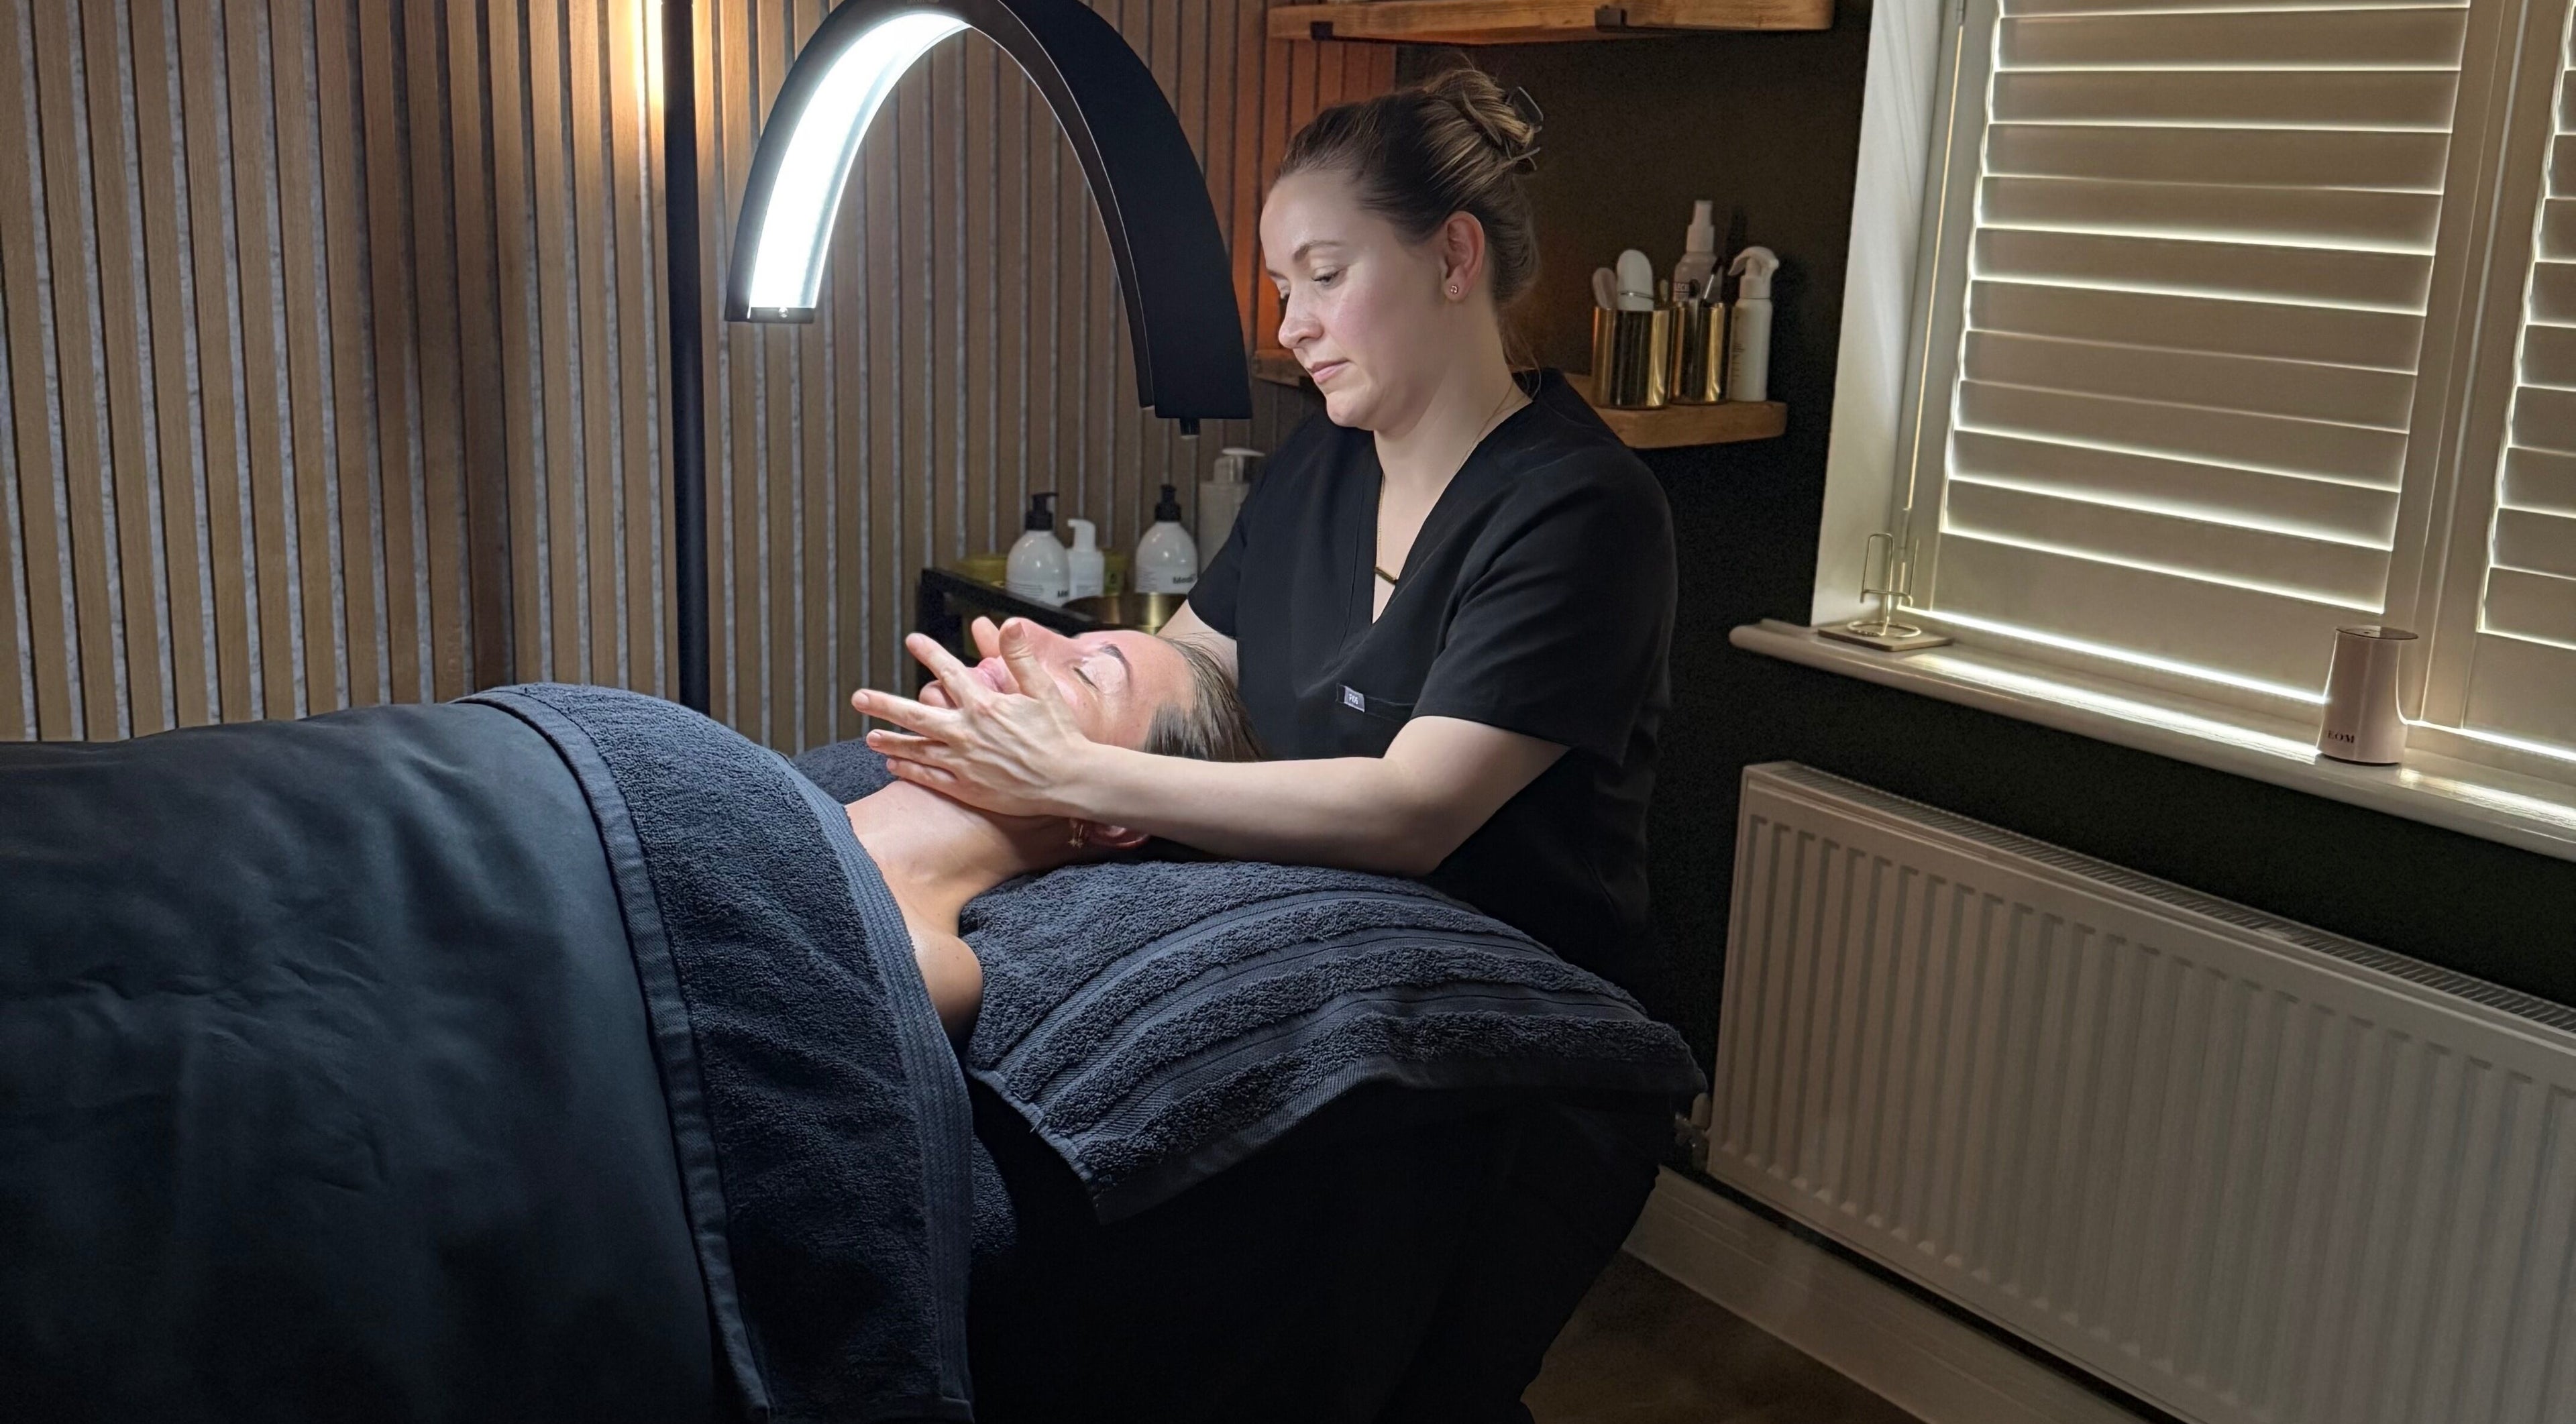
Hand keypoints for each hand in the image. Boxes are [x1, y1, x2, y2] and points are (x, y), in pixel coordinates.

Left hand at [851, 627, 1101, 817]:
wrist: (1069, 781)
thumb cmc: (1060, 735)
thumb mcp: (1043, 690)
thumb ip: (1020, 656)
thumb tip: (1008, 623)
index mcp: (985, 705)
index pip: (949, 673)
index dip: (929, 653)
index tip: (912, 641)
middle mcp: (967, 733)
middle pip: (914, 715)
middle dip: (883, 704)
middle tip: (858, 697)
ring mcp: (963, 763)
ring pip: (916, 749)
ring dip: (890, 740)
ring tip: (868, 736)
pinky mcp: (967, 788)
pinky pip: (929, 777)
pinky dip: (909, 769)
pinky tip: (893, 764)